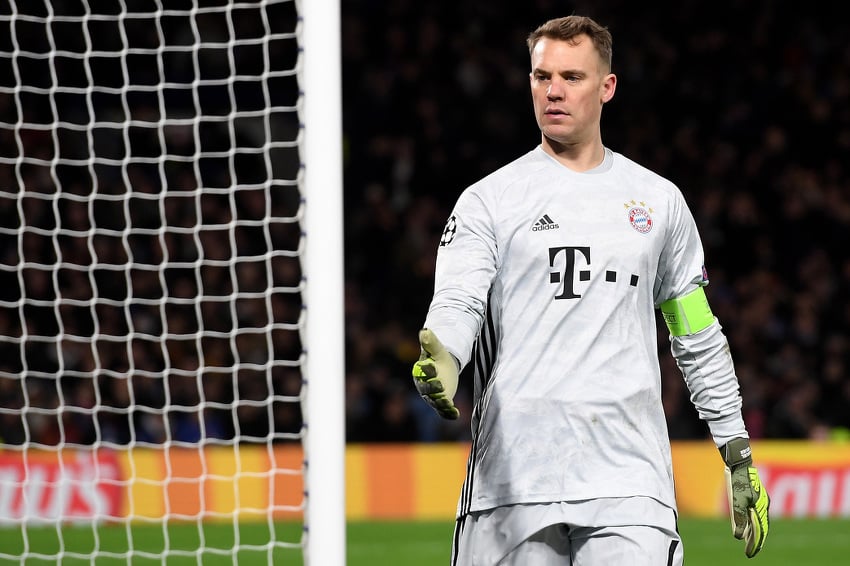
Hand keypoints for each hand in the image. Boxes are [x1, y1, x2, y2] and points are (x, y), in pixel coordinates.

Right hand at [412, 329, 458, 419]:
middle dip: (432, 389)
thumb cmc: (438, 356)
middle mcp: (424, 386)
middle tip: (441, 386)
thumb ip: (430, 341)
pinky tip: (456, 414)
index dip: (426, 370)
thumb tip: (424, 330)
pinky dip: (448, 414)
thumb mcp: (437, 348)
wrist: (444, 367)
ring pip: (434, 401)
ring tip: (448, 402)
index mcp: (420, 371)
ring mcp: (432, 396)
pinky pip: (442, 411)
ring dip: (441, 403)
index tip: (432, 367)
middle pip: (426, 389)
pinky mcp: (441, 403)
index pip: (421, 372)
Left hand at [722, 438, 769, 557]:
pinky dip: (750, 522)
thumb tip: (738, 535)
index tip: (749, 554)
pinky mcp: (754, 495)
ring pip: (757, 520)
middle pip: (760, 528)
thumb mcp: (736, 500)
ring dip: (752, 532)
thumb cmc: (738, 480)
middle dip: (755, 541)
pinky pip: (754, 513)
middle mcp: (763, 506)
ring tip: (747, 542)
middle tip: (750, 552)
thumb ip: (738, 518)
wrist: (739, 461)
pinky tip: (745, 524)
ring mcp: (759, 500)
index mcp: (761, 508)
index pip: (760, 531)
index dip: (755, 544)